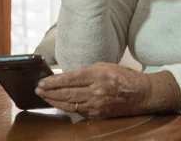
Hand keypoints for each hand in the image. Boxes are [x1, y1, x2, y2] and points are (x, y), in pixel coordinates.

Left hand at [34, 62, 150, 118]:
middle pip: (67, 93)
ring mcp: (97, 105)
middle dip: (50, 92)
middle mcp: (96, 91)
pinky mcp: (98, 115)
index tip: (42, 82)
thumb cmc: (124, 76)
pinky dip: (67, 107)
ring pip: (70, 105)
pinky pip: (79, 111)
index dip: (54, 81)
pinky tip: (59, 103)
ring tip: (44, 97)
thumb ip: (86, 71)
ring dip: (54, 101)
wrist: (142, 93)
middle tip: (38, 90)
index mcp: (98, 75)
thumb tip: (67, 76)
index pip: (70, 78)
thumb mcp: (105, 66)